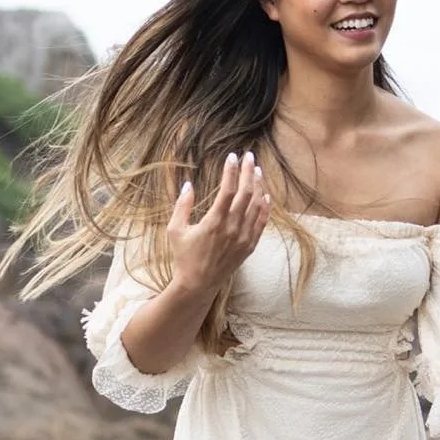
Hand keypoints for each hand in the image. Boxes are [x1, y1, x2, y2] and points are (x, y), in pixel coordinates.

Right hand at [168, 152, 270, 296]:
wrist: (198, 284)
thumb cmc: (184, 256)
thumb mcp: (175, 230)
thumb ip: (182, 205)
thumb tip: (188, 184)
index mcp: (214, 222)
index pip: (227, 190)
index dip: (231, 171)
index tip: (232, 156)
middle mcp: (232, 228)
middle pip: (246, 193)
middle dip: (249, 172)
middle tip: (249, 156)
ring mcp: (243, 237)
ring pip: (257, 206)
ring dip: (259, 186)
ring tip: (257, 171)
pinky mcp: (249, 246)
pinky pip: (261, 222)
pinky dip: (265, 207)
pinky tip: (265, 195)